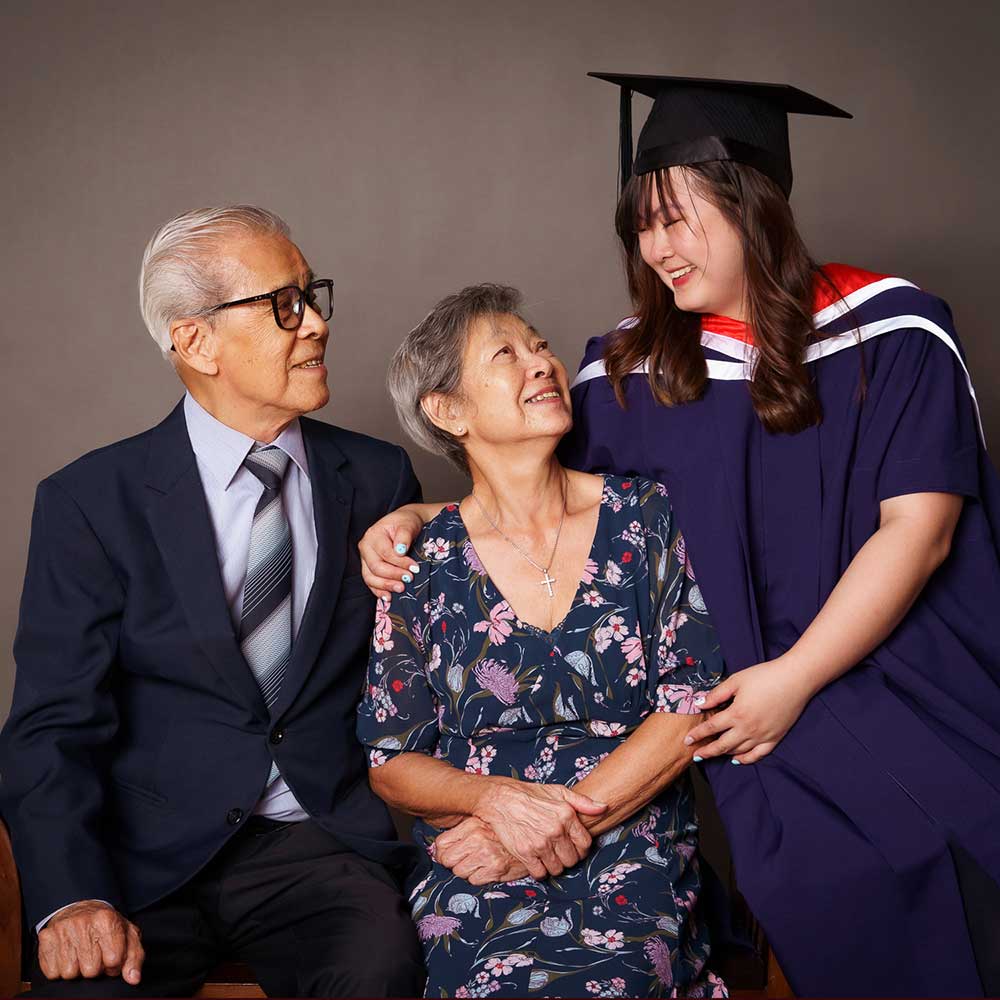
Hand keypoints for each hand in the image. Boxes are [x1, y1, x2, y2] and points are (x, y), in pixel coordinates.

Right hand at [37, 900, 143, 982]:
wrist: (81, 908)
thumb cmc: (107, 926)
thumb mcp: (127, 936)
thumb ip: (134, 958)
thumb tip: (133, 978)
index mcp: (106, 919)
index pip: (113, 960)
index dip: (114, 964)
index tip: (112, 955)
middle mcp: (82, 923)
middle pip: (91, 970)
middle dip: (95, 968)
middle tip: (95, 954)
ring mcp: (62, 930)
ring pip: (70, 973)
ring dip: (77, 969)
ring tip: (81, 954)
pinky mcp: (46, 939)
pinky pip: (52, 973)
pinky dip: (60, 969)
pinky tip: (68, 955)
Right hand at [359, 508, 425, 598]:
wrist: (404, 524)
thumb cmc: (406, 523)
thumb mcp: (408, 524)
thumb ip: (404, 536)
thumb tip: (400, 550)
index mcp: (373, 535)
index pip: (385, 553)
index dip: (400, 562)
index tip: (415, 568)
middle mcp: (366, 547)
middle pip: (376, 567)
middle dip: (393, 575)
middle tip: (409, 579)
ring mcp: (365, 559)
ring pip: (370, 577)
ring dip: (385, 586)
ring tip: (401, 589)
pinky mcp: (369, 569)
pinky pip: (371, 583)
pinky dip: (379, 591)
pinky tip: (388, 597)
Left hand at [433, 817, 529, 884]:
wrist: (533, 837)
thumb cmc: (507, 830)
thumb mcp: (484, 821)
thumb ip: (464, 830)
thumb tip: (440, 846)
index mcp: (472, 824)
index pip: (441, 843)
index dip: (442, 852)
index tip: (448, 854)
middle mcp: (477, 837)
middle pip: (447, 860)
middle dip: (453, 863)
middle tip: (463, 860)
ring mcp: (487, 853)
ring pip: (459, 872)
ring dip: (467, 871)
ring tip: (478, 864)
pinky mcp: (496, 868)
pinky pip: (474, 880)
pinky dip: (479, 877)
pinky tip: (487, 869)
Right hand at [474, 779, 606, 878]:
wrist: (500, 799)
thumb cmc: (530, 794)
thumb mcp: (558, 791)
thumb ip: (582, 801)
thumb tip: (604, 808)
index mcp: (566, 815)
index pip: (585, 844)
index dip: (581, 848)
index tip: (573, 847)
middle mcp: (556, 830)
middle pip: (572, 860)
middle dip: (567, 858)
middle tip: (558, 851)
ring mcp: (540, 843)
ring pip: (557, 869)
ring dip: (554, 865)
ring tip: (547, 855)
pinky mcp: (525, 853)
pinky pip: (540, 873)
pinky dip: (539, 870)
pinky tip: (536, 860)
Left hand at [683, 657, 813, 763]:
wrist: (795, 679)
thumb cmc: (765, 676)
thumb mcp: (736, 681)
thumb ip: (716, 694)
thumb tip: (699, 703)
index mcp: (736, 714)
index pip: (711, 728)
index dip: (697, 735)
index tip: (687, 740)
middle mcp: (748, 729)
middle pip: (722, 745)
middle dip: (707, 751)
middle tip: (695, 755)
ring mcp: (762, 736)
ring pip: (739, 751)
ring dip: (724, 754)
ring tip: (714, 754)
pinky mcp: (775, 738)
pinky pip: (758, 755)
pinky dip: (746, 759)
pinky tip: (738, 759)